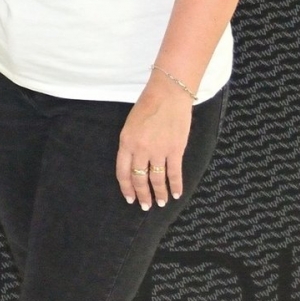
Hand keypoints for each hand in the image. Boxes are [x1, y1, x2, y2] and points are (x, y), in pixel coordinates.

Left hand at [116, 80, 192, 209]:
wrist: (167, 94)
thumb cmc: (148, 106)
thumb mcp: (130, 125)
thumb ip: (131, 145)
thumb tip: (135, 164)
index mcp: (126, 142)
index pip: (123, 172)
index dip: (126, 188)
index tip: (129, 199)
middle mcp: (140, 149)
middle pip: (140, 179)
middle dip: (142, 195)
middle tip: (145, 206)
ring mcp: (158, 150)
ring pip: (157, 179)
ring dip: (159, 193)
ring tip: (162, 203)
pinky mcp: (175, 149)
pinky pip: (174, 173)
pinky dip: (176, 185)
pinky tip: (177, 193)